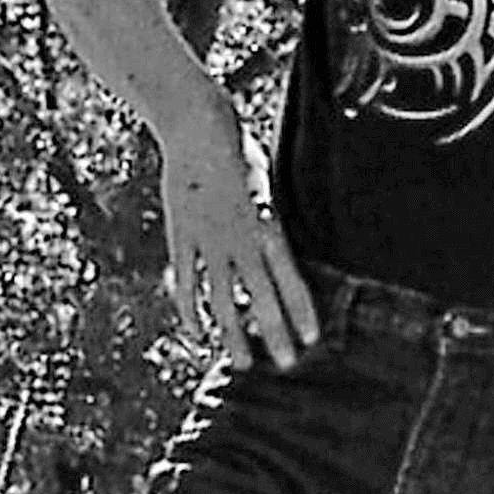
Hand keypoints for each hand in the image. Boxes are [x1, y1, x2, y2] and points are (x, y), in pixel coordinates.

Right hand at [161, 136, 317, 368]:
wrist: (197, 128)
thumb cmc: (238, 153)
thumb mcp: (267, 187)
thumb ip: (271, 222)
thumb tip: (278, 252)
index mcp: (269, 227)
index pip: (291, 280)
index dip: (302, 312)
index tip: (312, 340)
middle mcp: (242, 240)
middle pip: (261, 298)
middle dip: (275, 334)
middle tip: (285, 366)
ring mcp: (209, 242)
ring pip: (223, 300)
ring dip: (233, 335)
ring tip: (242, 364)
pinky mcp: (181, 239)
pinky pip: (186, 284)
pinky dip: (191, 311)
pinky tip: (198, 335)